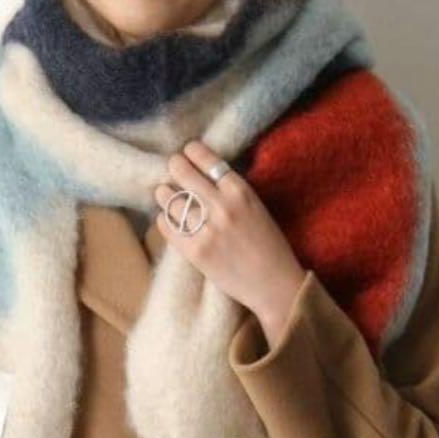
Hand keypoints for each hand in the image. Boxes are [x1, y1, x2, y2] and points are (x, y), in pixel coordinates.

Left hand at [154, 138, 307, 346]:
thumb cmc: (270, 246)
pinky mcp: (196, 252)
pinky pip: (168, 227)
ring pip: (170, 199)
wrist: (274, 285)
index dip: (192, 152)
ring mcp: (207, 230)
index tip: (187, 152)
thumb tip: (203, 175)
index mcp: (241, 191)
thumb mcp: (257, 208)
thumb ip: (232, 191)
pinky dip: (164, 220)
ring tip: (165, 194)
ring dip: (165, 194)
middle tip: (172, 168)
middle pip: (183, 173)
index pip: (207, 159)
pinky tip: (169, 219)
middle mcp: (222, 207)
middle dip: (174, 166)